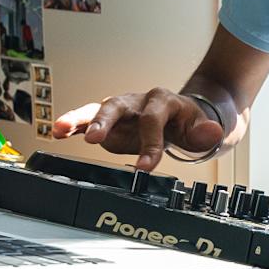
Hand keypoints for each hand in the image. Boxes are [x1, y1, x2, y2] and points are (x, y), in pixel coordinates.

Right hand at [48, 89, 221, 171]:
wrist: (181, 116)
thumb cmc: (188, 122)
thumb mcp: (202, 128)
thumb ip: (205, 133)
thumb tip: (212, 132)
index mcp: (162, 101)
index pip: (153, 121)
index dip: (150, 143)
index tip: (145, 166)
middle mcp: (137, 102)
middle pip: (117, 106)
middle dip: (105, 121)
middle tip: (93, 139)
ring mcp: (121, 111)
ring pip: (97, 110)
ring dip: (79, 119)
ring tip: (60, 129)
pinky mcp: (109, 121)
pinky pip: (88, 121)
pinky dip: (72, 125)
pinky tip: (56, 132)